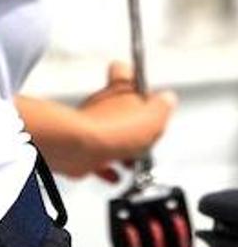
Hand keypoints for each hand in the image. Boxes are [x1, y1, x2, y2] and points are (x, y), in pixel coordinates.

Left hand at [54, 61, 177, 182]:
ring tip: (133, 161)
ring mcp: (88, 126)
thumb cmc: (116, 129)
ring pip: (109, 137)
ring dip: (124, 151)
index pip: (123, 71)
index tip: (144, 90)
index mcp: (117, 91)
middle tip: (147, 139)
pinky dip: (107, 167)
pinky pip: (95, 158)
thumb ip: (163, 106)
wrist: (82, 148)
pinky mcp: (79, 148)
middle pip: (120, 111)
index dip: (133, 78)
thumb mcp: (154, 115)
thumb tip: (168, 98)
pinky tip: (115, 174)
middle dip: (136, 128)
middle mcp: (100, 105)